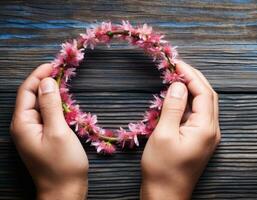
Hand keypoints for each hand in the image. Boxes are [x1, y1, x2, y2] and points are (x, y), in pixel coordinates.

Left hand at [10, 63, 87, 199]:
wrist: (64, 191)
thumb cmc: (62, 164)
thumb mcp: (58, 131)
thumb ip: (51, 105)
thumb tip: (47, 82)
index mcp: (23, 123)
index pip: (26, 91)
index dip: (38, 75)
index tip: (53, 64)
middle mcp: (23, 126)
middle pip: (30, 96)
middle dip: (44, 81)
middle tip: (62, 71)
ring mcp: (32, 133)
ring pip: (39, 105)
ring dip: (51, 93)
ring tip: (65, 83)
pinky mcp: (42, 137)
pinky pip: (45, 115)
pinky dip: (55, 106)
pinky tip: (65, 103)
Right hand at [140, 61, 219, 199]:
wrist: (166, 195)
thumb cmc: (162, 168)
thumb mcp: (164, 135)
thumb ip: (173, 108)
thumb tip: (179, 84)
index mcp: (206, 128)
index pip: (203, 92)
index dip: (191, 75)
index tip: (176, 63)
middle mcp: (212, 130)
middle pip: (208, 96)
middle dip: (194, 78)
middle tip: (177, 66)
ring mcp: (208, 136)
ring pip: (205, 105)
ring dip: (193, 89)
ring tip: (176, 77)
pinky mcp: (200, 140)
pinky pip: (198, 115)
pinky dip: (189, 103)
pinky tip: (177, 98)